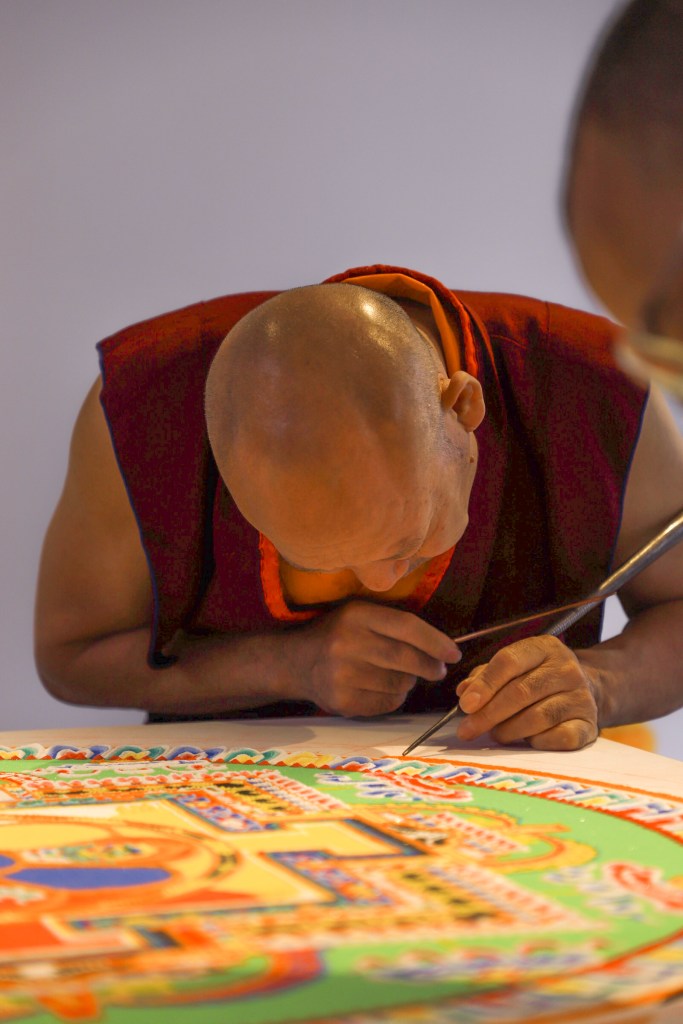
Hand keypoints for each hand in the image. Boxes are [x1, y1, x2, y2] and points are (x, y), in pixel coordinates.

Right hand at [288, 601, 460, 716]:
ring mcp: (342, 675)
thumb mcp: (360, 615)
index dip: (435, 641)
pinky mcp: (342, 701)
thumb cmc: (339, 634)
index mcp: (356, 615)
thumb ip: (394, 625)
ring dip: (409, 682)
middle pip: (406, 658)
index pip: (406, 627)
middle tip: (439, 670)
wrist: (296, 661)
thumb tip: (440, 647)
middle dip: (430, 666)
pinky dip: (394, 698)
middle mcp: (347, 643)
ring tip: (402, 676)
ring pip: (399, 684)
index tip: (454, 653)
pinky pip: (386, 703)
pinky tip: (385, 689)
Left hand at [455, 635, 599, 749]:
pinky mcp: (590, 724)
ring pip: (538, 717)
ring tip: (495, 735)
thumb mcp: (515, 667)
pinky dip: (538, 742)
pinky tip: (527, 740)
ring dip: (509, 730)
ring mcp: (581, 697)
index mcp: (544, 648)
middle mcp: (566, 669)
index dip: (484, 685)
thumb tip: (465, 692)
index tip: (465, 705)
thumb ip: (486, 676)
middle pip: (521, 692)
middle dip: (488, 714)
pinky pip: (559, 737)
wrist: (589, 690)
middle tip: (467, 730)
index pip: (509, 661)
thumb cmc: (539, 678)